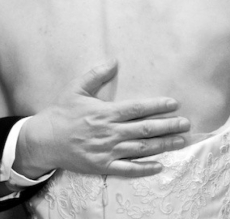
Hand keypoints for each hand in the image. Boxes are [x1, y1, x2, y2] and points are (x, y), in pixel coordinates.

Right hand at [15, 64, 189, 178]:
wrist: (43, 140)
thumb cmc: (61, 112)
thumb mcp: (76, 88)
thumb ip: (96, 74)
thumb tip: (114, 60)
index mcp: (105, 113)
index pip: (137, 108)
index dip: (157, 106)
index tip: (174, 104)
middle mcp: (109, 132)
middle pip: (145, 129)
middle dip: (168, 126)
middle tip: (186, 124)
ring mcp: (107, 151)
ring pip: (141, 149)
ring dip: (163, 145)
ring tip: (180, 141)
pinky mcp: (102, 166)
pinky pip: (127, 169)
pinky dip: (144, 168)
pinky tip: (160, 166)